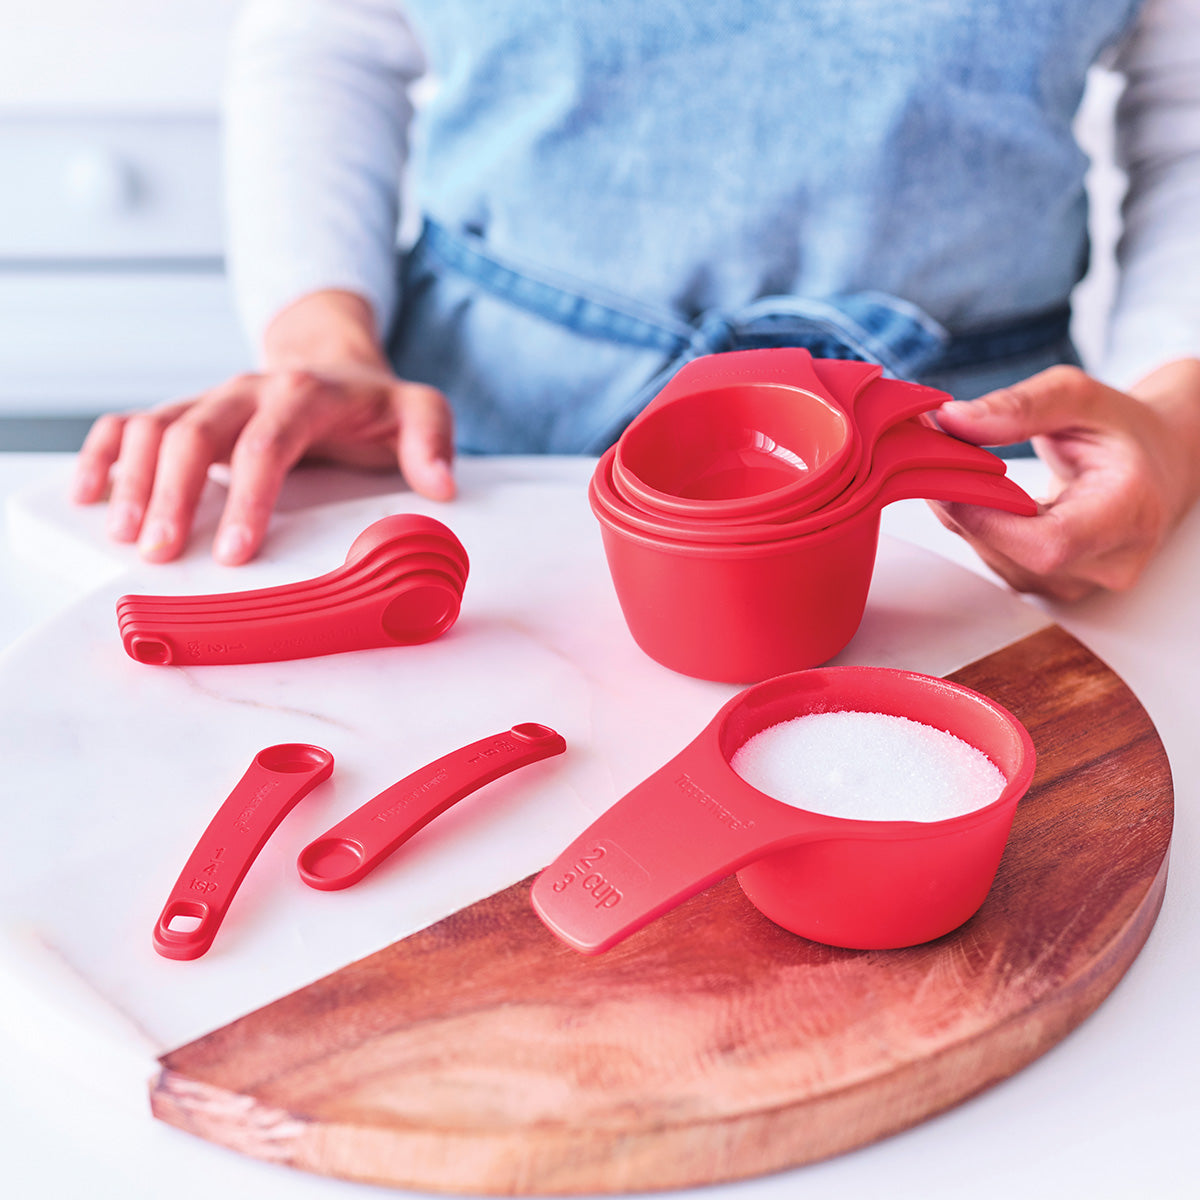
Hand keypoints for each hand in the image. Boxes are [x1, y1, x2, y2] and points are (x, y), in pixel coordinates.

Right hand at [71, 291, 454, 564]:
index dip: (248, 497)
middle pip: (195, 432)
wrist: (336, 366)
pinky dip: (104, 454)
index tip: (234, 552)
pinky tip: (89, 495)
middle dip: (175, 494)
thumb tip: (442, 487)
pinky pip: (132, 423)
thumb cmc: (375, 405)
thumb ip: (432, 441)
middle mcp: (248, 390)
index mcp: (305, 393)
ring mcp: (212, 398)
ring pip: (156, 428)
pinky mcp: (188, 410)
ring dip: (134, 481)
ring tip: (126, 538)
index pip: (268, 442)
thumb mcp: (419, 411)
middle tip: (162, 553)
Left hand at [929, 360, 1199, 600]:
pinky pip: (999, 563)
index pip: (1048, 544)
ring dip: (965, 519)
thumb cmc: (1121, 432)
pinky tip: (972, 496)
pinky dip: (976, 529)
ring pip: (999, 562)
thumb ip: (1020, 406)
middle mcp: (1110, 562)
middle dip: (965, 509)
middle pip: (1015, 555)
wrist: (1153, 465)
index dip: (986, 518)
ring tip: (955, 473)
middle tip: (934, 463)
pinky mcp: (1053, 586)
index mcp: (1130, 513)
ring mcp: (1081, 583)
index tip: (945, 479)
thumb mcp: (1080, 397)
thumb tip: (954, 421)